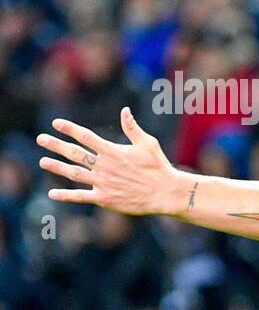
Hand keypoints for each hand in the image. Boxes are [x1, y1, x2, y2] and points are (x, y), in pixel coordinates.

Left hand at [37, 108, 185, 215]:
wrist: (165, 193)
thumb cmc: (158, 167)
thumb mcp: (148, 144)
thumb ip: (132, 128)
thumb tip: (124, 111)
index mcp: (113, 151)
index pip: (86, 137)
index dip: (70, 129)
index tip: (56, 123)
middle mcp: (104, 166)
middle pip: (75, 153)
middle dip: (56, 145)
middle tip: (41, 139)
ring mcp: (103, 183)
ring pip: (74, 173)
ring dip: (57, 167)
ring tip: (43, 161)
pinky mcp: (105, 198)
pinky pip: (81, 196)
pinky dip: (66, 196)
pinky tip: (52, 194)